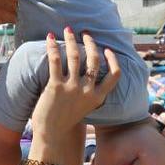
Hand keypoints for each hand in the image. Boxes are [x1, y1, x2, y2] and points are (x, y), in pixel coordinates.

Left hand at [29, 28, 120, 144]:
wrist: (51, 134)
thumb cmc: (66, 119)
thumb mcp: (85, 107)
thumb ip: (90, 92)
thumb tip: (90, 72)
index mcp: (97, 97)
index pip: (114, 75)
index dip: (113, 59)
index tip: (107, 49)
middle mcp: (87, 91)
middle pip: (94, 60)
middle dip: (91, 42)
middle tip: (85, 33)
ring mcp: (72, 88)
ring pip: (76, 56)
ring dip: (72, 39)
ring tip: (68, 30)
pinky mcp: (55, 86)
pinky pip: (55, 60)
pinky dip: (52, 46)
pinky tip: (49, 37)